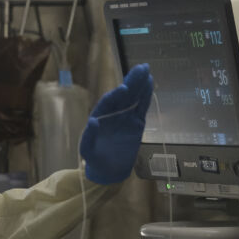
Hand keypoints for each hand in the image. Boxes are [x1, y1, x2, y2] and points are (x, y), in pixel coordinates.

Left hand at [80, 64, 153, 184]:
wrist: (109, 171)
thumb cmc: (95, 159)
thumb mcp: (88, 150)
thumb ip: (89, 136)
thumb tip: (93, 121)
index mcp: (100, 117)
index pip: (108, 103)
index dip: (115, 95)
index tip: (123, 88)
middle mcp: (113, 114)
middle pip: (123, 95)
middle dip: (131, 81)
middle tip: (141, 68)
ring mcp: (125, 117)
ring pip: (134, 98)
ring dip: (140, 84)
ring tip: (146, 70)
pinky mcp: (137, 123)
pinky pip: (142, 107)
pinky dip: (146, 95)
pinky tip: (150, 83)